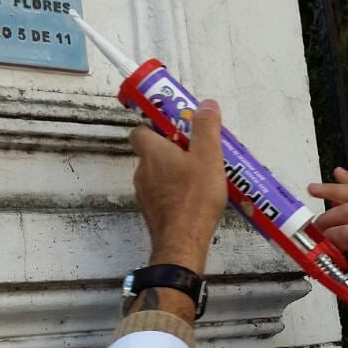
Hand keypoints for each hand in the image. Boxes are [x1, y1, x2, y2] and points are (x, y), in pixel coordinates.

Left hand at [129, 100, 227, 275]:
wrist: (183, 243)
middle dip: (173, 150)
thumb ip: (206, 128)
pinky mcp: (153, 213)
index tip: (177, 129)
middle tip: (198, 152)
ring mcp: (145, 194)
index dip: (155, 127)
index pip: (139, 131)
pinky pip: (162, 194)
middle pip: (152, 153)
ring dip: (175, 172)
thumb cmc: (195, 197)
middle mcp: (142, 172)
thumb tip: (205, 104)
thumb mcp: (208, 156)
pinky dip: (175, 192)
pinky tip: (196, 199)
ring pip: (158, 175)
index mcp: (152, 153)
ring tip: (202, 177)